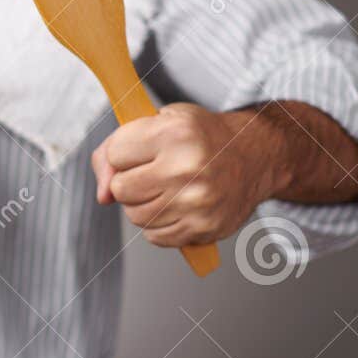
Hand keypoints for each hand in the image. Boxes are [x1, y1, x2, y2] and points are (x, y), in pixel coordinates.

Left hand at [91, 103, 275, 249]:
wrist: (255, 154)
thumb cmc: (203, 136)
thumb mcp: (161, 120)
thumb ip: (117, 148)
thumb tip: (102, 195)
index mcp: (175, 134)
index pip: (114, 154)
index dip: (121, 154)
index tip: (138, 151)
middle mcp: (186, 169)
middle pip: (121, 190)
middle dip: (129, 182)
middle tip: (152, 172)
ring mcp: (196, 202)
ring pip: (135, 216)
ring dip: (142, 205)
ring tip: (165, 188)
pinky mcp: (203, 227)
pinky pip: (155, 237)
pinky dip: (159, 224)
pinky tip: (176, 205)